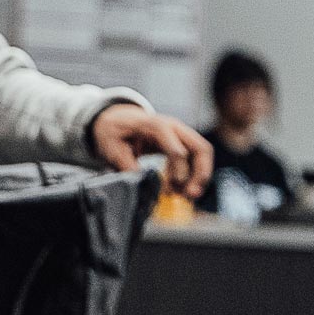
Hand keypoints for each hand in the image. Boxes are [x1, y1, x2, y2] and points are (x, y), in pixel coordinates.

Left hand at [92, 105, 213, 197]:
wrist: (118, 119)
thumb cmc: (115, 131)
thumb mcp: (110, 147)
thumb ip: (124, 163)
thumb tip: (139, 181)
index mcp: (156, 126)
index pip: (177, 149)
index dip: (178, 170)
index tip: (171, 189)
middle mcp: (174, 128)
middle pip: (201, 148)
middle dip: (201, 173)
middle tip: (191, 195)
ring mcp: (180, 134)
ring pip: (202, 153)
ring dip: (200, 176)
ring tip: (186, 195)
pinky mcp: (181, 142)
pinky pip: (195, 158)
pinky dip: (192, 175)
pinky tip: (178, 189)